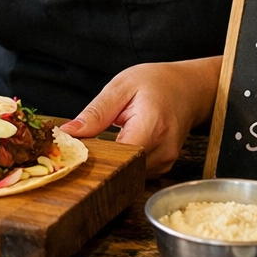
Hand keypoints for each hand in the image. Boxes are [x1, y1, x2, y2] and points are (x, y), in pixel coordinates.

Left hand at [60, 57, 220, 175]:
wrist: (187, 88)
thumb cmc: (156, 83)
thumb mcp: (121, 87)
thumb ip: (96, 112)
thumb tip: (69, 132)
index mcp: (152, 125)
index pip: (119, 155)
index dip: (94, 155)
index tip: (76, 147)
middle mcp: (163, 149)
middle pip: (122, 168)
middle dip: (101, 159)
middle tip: (86, 143)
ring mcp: (166, 161)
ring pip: (129, 173)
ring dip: (113, 161)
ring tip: (106, 139)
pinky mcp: (164, 166)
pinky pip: (138, 172)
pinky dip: (125, 162)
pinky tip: (119, 145)